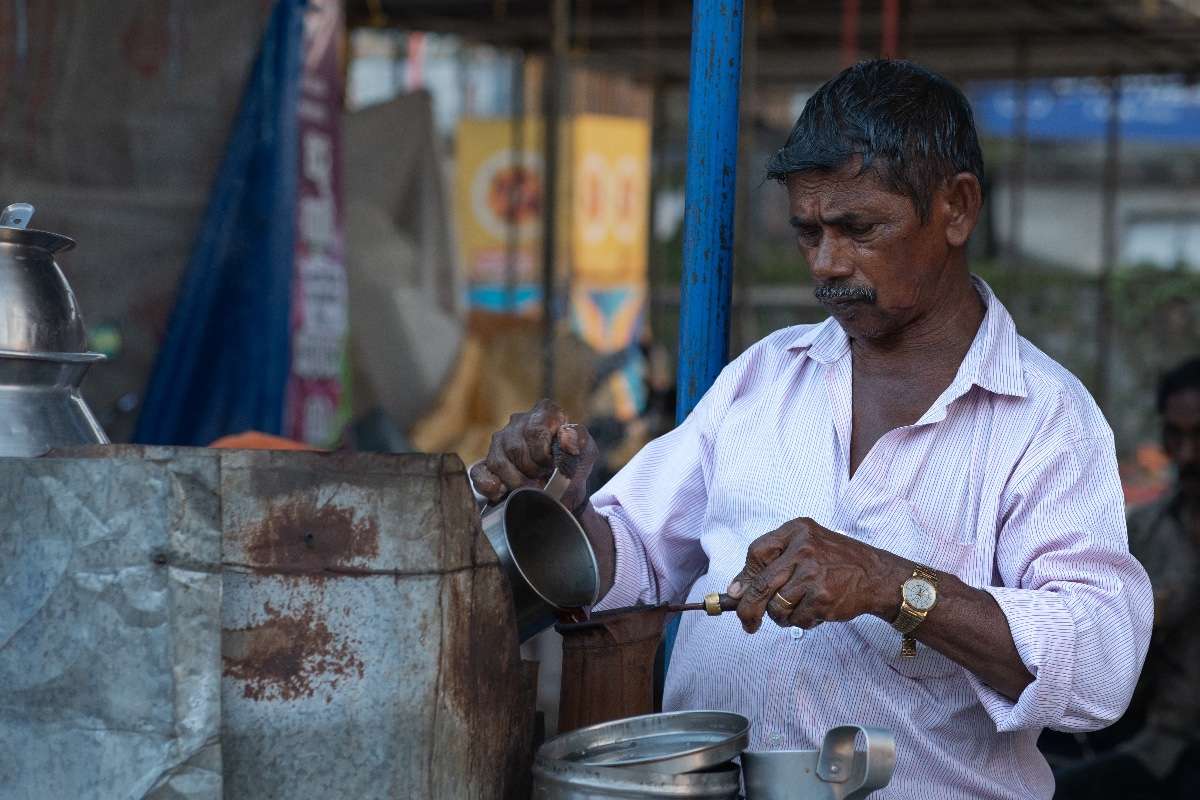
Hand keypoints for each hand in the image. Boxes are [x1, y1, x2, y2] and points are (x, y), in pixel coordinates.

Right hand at [468, 399, 596, 512]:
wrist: (564, 491)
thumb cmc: (574, 466)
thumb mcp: (587, 452)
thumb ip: (580, 439)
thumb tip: (566, 436)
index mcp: (544, 412)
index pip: (535, 430)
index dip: (543, 454)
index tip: (552, 465)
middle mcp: (518, 421)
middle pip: (516, 448)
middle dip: (532, 472)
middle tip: (545, 481)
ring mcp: (499, 441)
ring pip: (498, 462)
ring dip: (516, 483)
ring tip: (531, 488)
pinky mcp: (486, 462)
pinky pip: (479, 472)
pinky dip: (489, 486)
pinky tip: (502, 493)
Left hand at [726, 517, 908, 633]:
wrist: (877, 575)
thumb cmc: (836, 562)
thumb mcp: (806, 547)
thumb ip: (772, 563)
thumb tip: (734, 592)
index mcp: (797, 531)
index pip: (757, 552)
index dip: (744, 576)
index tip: (738, 593)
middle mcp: (804, 549)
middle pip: (760, 585)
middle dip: (748, 610)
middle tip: (747, 622)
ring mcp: (814, 574)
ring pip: (777, 607)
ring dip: (782, 616)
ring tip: (798, 608)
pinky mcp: (823, 597)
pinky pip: (796, 620)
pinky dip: (801, 621)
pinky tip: (815, 611)